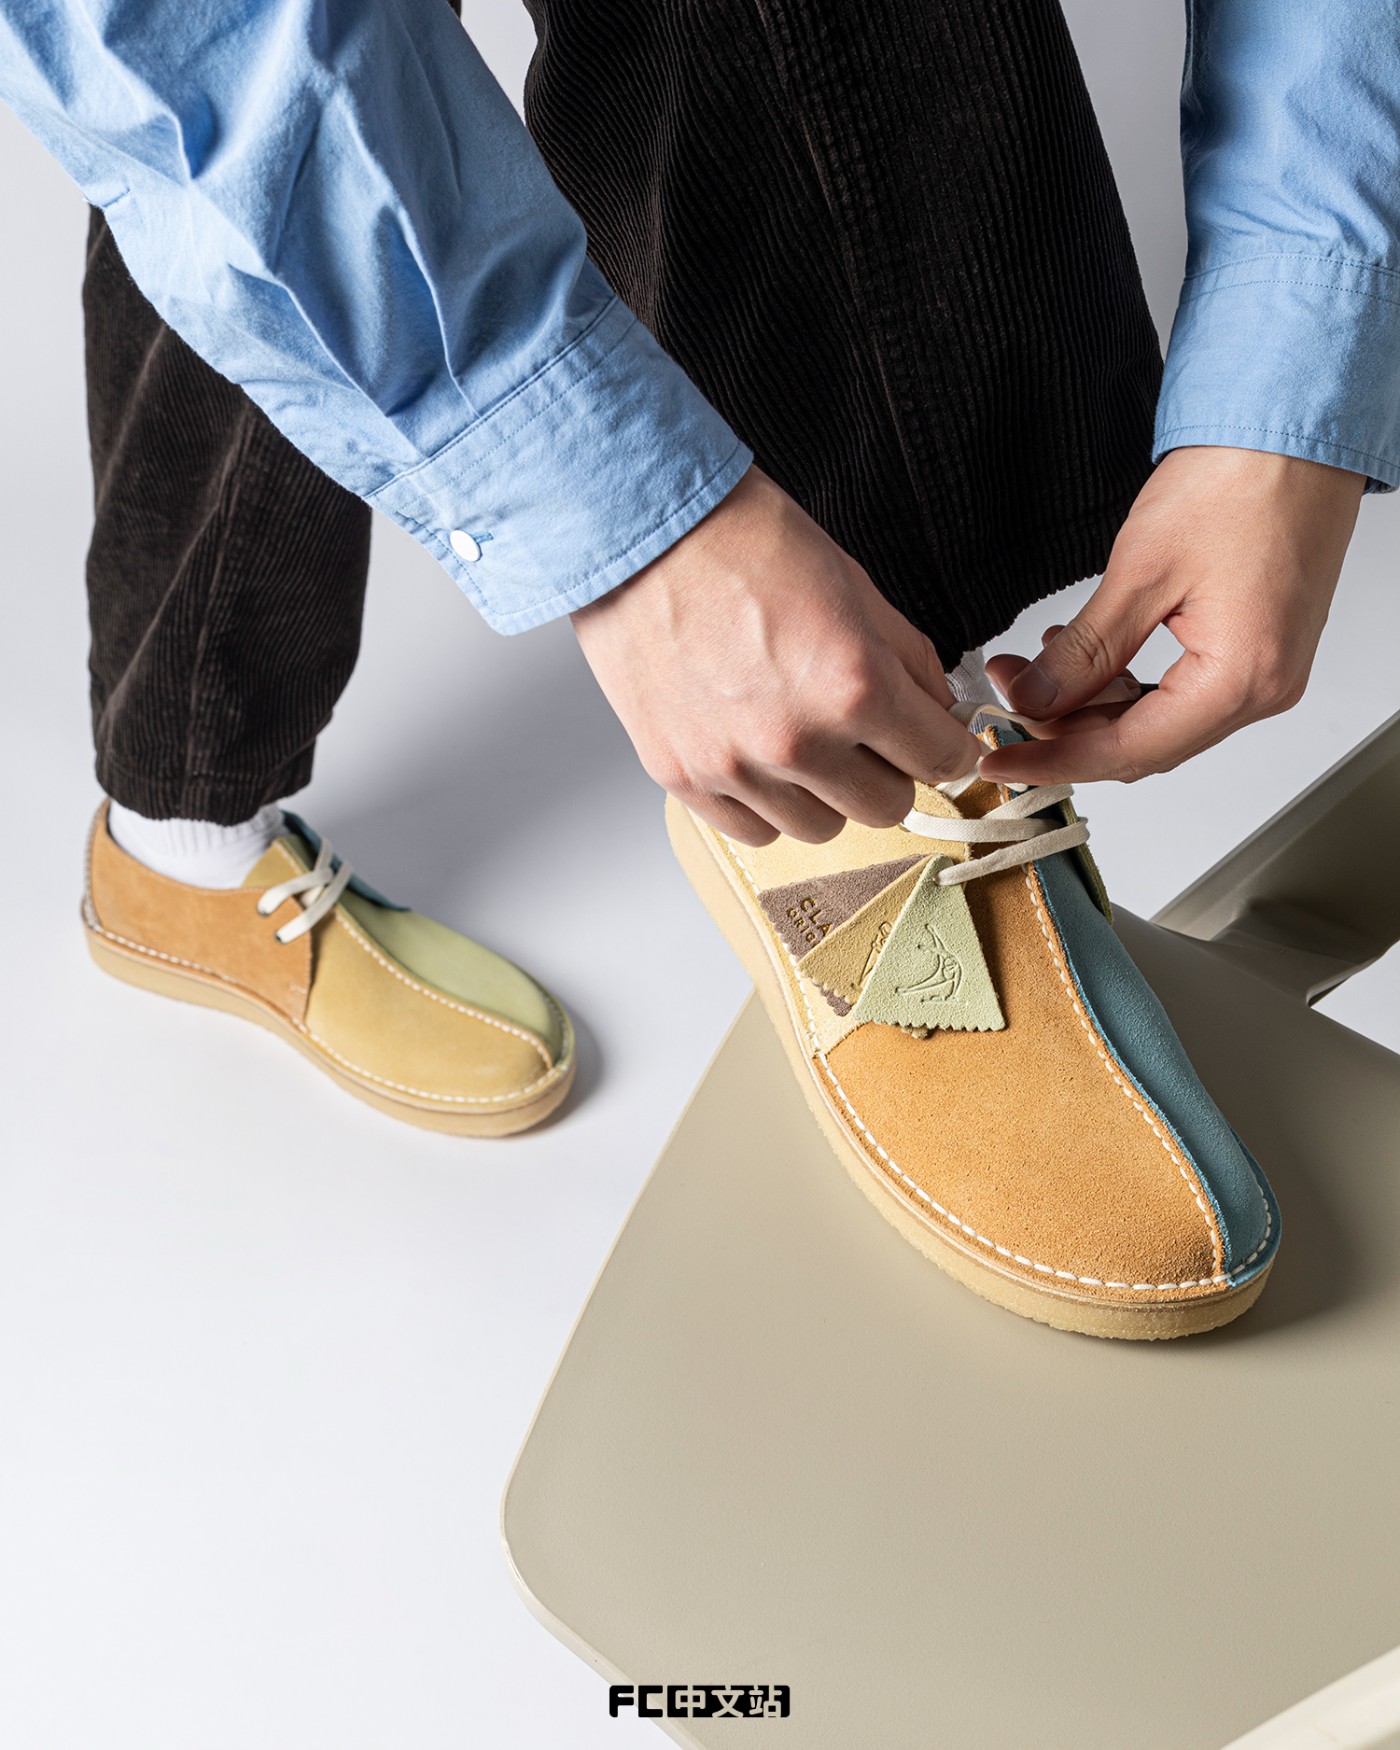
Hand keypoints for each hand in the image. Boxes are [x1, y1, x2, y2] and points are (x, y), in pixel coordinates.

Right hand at [571, 466, 981, 843]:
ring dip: (826, 793)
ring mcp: (735, 767)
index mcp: (853, 687)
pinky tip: (760, 758)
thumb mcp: (855, 586)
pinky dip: (767, 804)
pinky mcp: (683, 777)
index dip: (946, 744)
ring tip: (804, 741)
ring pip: (821, 828)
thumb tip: (938, 708)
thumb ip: (908, 660)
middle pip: (887, 807)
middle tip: (868, 735)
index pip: (940, 759)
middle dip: (889, 770)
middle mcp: (796, 741)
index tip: (936, 739)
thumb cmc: (742, 543)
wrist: (642, 533)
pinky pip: (754, 830)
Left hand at [980, 447, 1364, 786]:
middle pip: (1142, 746)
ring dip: (1092, 706)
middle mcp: (1264, 689)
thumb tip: (1035, 698)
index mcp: (1241, 679)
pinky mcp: (1259, 648)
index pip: (1126, 751)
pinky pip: (1182, 693)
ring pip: (1158, 723)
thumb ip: (1083, 652)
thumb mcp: (1141, 571)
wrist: (1298, 425)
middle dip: (1065, 730)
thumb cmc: (1244, 479)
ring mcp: (1267, 671)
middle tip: (1007, 695)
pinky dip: (1126, 684)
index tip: (1000, 760)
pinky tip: (1087, 657)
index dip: (1053, 759)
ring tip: (1036, 668)